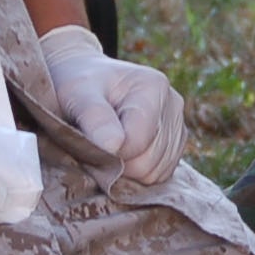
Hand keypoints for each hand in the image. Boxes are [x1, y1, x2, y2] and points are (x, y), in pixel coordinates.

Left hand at [38, 25, 186, 184]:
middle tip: (92, 146)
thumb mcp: (77, 92)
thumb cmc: (79, 84)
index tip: (86, 141)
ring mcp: (178, 126)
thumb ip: (95, 117)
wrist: (87, 79)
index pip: (137, 142)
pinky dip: (137, 174)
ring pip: (155, 173)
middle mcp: (174, 105)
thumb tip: (114, 146)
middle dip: (116, 163)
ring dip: (126, 170)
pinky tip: (120, 153)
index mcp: (153, 86)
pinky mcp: (176, 145)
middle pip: (148, 162)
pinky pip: (159, 175)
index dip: (107, 153)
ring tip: (106, 146)